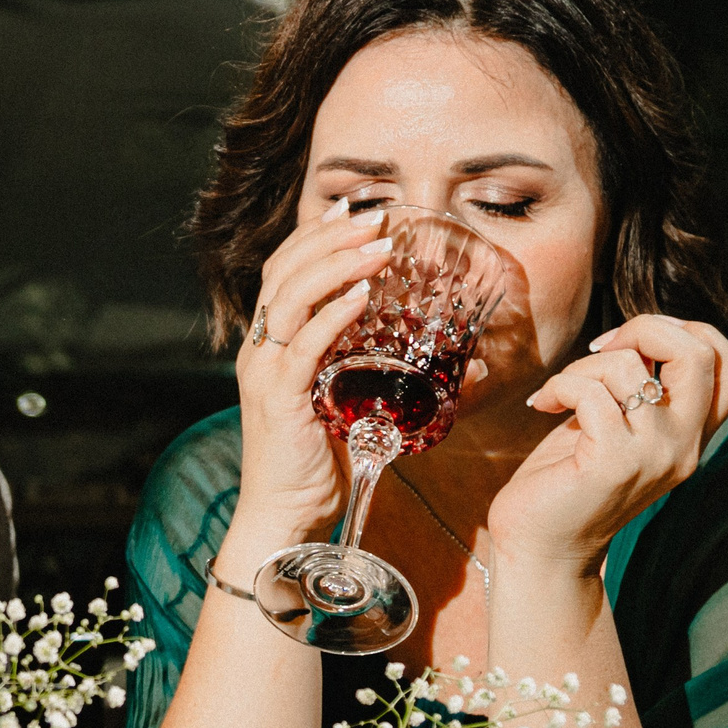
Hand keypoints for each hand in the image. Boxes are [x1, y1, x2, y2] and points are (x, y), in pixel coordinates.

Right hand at [227, 200, 398, 542]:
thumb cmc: (321, 468)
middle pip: (282, 273)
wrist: (285, 519)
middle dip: (329, 237)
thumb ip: (393, 381)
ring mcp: (264, 373)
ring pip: (289, 298)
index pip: (282, 274)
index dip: (313, 237)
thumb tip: (469, 368)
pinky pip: (302, 346)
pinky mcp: (278, 399)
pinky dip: (331, 315)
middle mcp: (258, 352)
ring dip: (336, 265)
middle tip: (374, 216)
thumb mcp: (356, 411)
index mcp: (269, 348)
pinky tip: (361, 296)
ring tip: (376, 245)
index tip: (351, 209)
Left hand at [487, 315, 727, 574]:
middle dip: (646, 328)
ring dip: (583, 366)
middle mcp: (684, 447)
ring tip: (560, 393)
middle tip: (601, 349)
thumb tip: (636, 335)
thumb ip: (639, 387)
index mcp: (691, 437)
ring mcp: (653, 456)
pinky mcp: (613, 463)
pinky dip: (560, 386)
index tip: (636, 345)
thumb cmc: (568, 480)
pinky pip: (590, 392)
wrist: (541, 550)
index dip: (691, 334)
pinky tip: (543, 405)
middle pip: (699, 354)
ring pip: (630, 366)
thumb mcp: (617, 424)